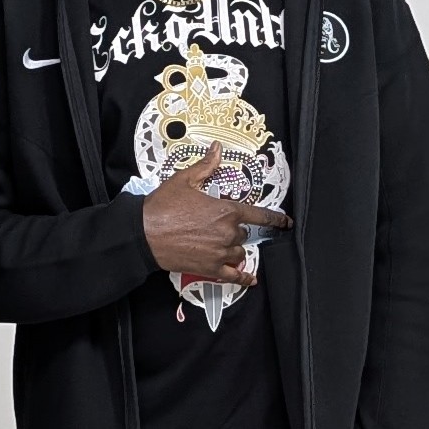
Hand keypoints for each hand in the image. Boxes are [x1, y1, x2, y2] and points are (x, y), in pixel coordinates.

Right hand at [142, 142, 290, 283]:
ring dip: (234, 249)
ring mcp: (220, 253)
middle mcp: (228, 233)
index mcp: (226, 210)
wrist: (143, 234)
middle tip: (217, 227)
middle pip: (244, 234)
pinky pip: (233, 275)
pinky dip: (243, 278)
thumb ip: (206, 166)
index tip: (285, 222)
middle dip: (235, 230)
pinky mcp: (210, 268)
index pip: (258, 214)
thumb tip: (218, 149)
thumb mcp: (184, 180)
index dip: (275, 218)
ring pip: (239, 253)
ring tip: (218, 244)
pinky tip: (250, 279)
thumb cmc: (162, 207)